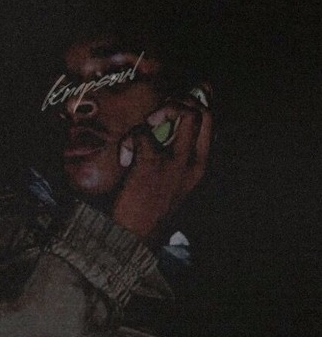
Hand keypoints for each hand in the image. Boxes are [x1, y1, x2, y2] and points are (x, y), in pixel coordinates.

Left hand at [112, 94, 212, 245]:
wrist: (135, 235)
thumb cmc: (150, 206)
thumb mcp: (174, 182)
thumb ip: (177, 155)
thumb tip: (168, 126)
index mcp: (199, 166)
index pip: (211, 123)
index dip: (197, 103)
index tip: (177, 102)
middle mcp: (193, 162)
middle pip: (203, 112)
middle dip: (181, 101)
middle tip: (160, 112)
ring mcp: (174, 162)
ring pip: (184, 113)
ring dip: (162, 110)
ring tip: (146, 126)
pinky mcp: (150, 163)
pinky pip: (143, 132)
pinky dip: (130, 138)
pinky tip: (125, 156)